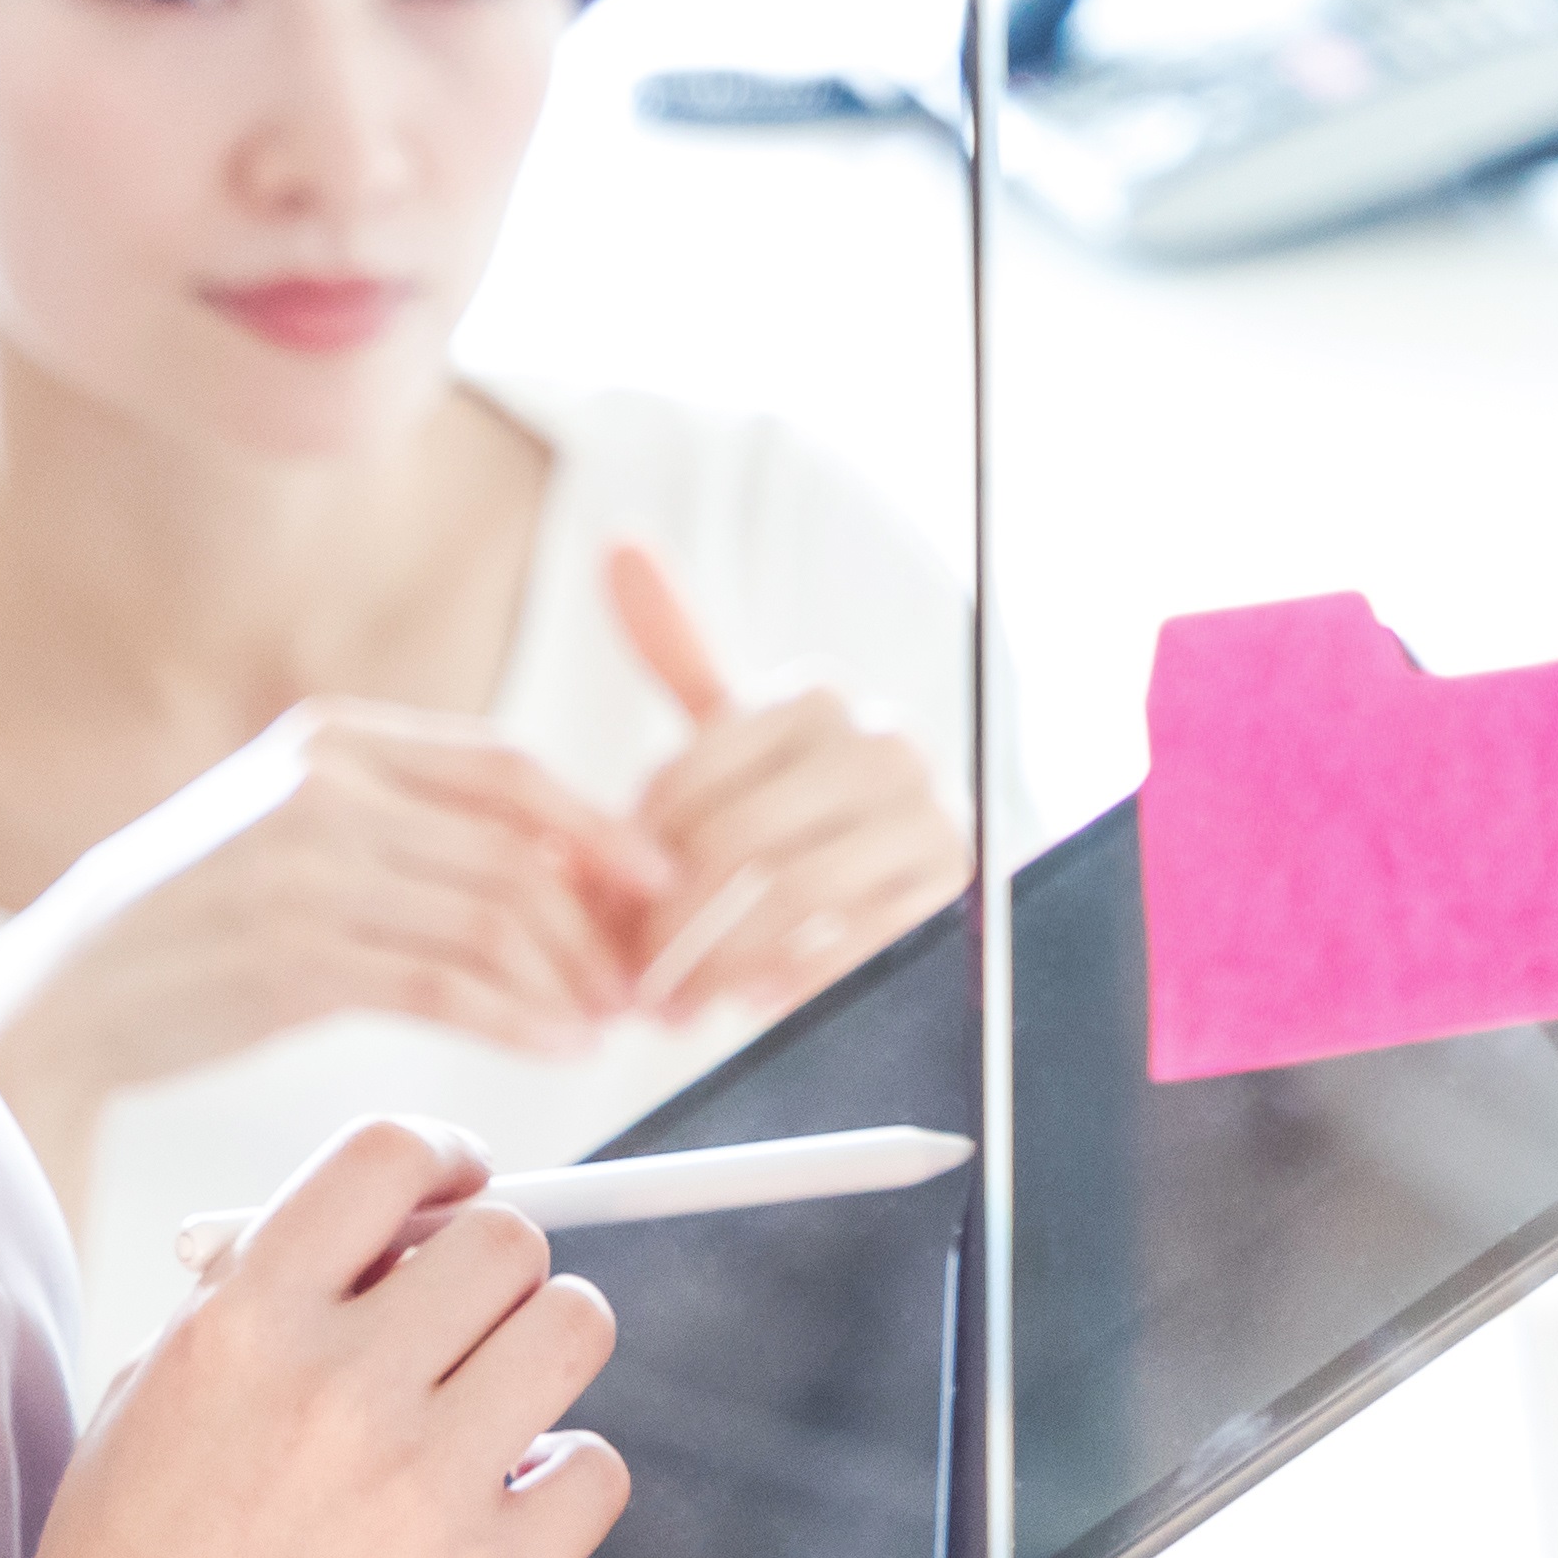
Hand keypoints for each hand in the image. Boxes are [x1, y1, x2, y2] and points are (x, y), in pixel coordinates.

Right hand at [0, 707, 675, 1179]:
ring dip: (568, 979)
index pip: (507, 768)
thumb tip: (559, 862)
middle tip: (639, 983)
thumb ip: (407, 823)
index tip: (657, 884)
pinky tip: (556, 1047)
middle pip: (517, 847)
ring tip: (602, 1024)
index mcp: (335, 740)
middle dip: (599, 923)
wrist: (72, 991)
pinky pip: (445, 985)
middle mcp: (325, 789)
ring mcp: (308, 871)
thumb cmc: (201, 917)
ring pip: (493, 917)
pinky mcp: (295, 959)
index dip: (598, 828)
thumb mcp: (295, 825)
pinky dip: (519, 1019)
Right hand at [0, 1119, 634, 1557]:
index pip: (387, 1156)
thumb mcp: (149, 1396)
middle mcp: (336, 1388)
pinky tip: (500, 1509)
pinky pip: (596, 1470)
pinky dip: (564, 1482)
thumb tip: (390, 1222)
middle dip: (495, 1273)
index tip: (459, 1186)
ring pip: (575, 1328)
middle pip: (507, 1238)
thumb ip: (258, 1295)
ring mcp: (417, 1487)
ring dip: (544, 1353)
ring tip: (491, 1410)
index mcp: (241, 1323)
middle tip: (463, 1329)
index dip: (444, 1157)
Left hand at [604, 540, 967, 1028]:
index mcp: (816, 701)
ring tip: (671, 1011)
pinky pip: (855, 946)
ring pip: (791, 896)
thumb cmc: (802, 808)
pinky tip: (750, 1010)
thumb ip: (681, 652)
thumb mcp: (742, 736)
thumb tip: (618, 545)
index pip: (689, 776)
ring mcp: (928, 819)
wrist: (916, 881)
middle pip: (737, 840)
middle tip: (624, 980)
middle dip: (668, 920)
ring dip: (718, 965)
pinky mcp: (956, 895)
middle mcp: (882, 746)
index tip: (601, 908)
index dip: (631, 852)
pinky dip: (790, 985)